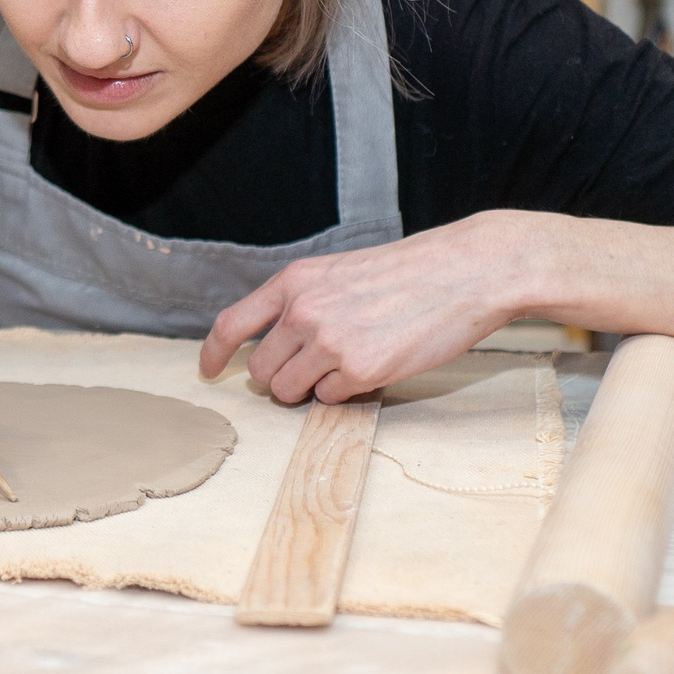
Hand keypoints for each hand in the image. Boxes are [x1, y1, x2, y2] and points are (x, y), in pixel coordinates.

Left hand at [199, 212, 538, 403]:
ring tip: (345, 366)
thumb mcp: (340, 272)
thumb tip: (276, 344)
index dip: (214, 355)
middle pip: (261, 371)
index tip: (209, 374)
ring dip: (309, 388)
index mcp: (295, 282)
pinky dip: (344, 393)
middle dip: (280, 378)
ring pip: (289, 391)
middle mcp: (303, 311)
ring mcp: (329, 343)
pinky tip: (373, 366)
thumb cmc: (408, 273)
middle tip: (315, 369)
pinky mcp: (360, 371)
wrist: (464, 272)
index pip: (232, 324)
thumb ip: (303, 302)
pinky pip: (328, 400)